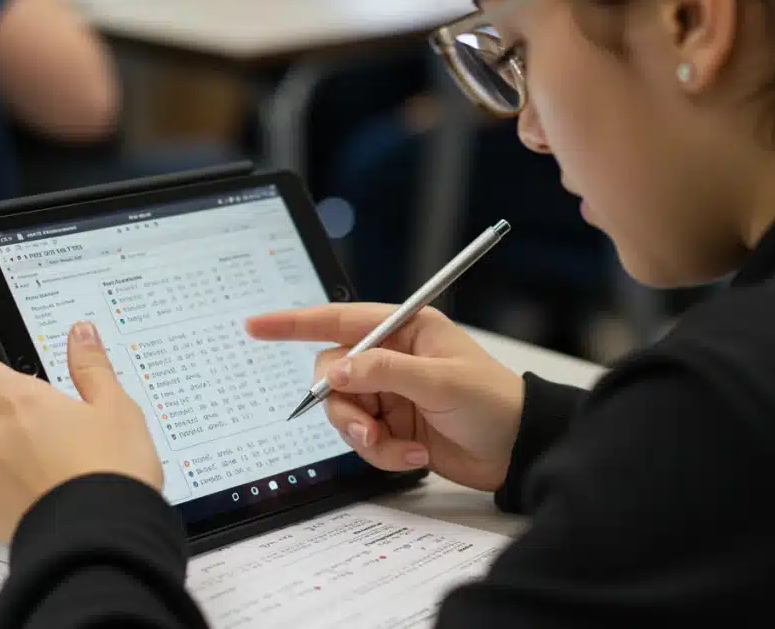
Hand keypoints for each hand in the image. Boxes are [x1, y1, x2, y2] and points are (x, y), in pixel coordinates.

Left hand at [0, 321, 161, 542]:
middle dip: (33, 425)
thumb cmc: (112, 467)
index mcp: (22, 404)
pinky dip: (33, 496)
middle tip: (78, 437)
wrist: (103, 538)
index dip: (0, 373)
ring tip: (76, 474)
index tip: (25, 381)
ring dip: (32, 462)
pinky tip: (66, 500)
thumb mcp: (117, 407)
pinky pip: (12, 496)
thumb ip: (92, 367)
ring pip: (7, 459)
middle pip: (4, 420)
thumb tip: (80, 333)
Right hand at [247, 304, 524, 491]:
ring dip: (366, 437)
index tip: (255, 326)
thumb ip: (385, 372)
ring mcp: (390, 395)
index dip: (295, 322)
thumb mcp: (441, 382)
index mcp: (405, 329)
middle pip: (333, 374)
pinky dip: (384, 453)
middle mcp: (391, 358)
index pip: (340, 319)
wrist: (518, 451)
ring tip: (401, 447)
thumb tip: (335, 370)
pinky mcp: (392, 428)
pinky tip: (417, 455)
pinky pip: (362, 441)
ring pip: (344, 413)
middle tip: (366, 427)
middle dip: (344, 406)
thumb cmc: (494, 402)